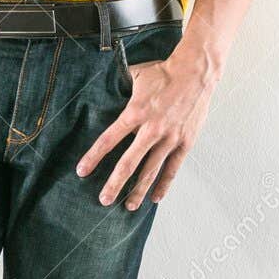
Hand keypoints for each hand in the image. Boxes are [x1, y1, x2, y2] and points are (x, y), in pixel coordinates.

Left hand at [76, 47, 217, 207]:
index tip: (82, 171)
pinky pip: (173, 168)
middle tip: (103, 200)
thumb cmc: (164, 72)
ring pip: (151, 171)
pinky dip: (164, 184)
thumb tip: (106, 89)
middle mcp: (151, 129)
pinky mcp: (185, 142)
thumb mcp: (136, 76)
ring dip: (139, 191)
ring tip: (128, 206)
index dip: (94, 157)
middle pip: (128, 163)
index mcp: (135, 113)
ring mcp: (170, 138)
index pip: (109, 140)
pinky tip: (155, 198)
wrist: (196, 72)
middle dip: (114, 184)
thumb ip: (121, 88)